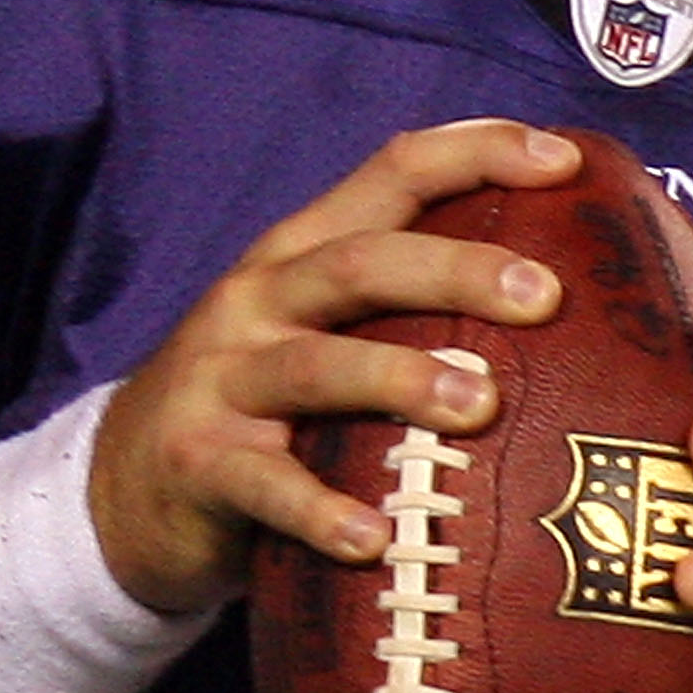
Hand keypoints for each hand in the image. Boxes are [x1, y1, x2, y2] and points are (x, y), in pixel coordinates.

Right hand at [87, 120, 578, 615]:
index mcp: (304, 253)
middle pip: (360, 263)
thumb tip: (568, 301)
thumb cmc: (266, 406)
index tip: (565, 161)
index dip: (477, 154)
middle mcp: (261, 300)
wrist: (123, 489)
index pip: (393, 173)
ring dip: (400, 378)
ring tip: (479, 408)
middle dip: (456, 270)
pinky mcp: (199, 463)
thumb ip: (409, 308)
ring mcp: (224, 379)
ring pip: (316, 367)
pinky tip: (372, 538)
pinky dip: (318, 511)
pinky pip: (265, 486)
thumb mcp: (321, 332)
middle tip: (545, 298)